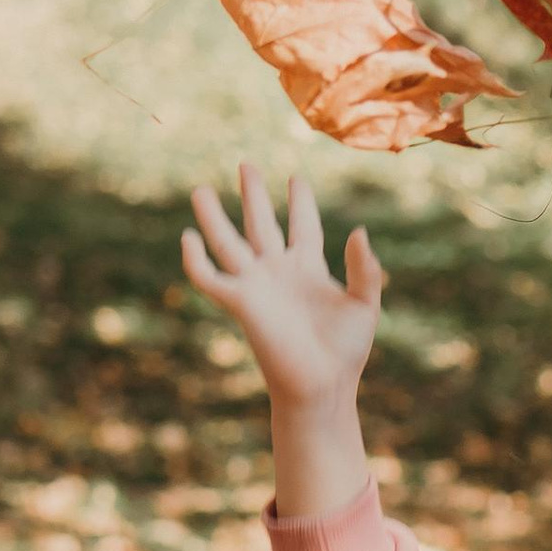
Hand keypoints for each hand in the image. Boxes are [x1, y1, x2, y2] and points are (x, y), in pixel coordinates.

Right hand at [183, 167, 380, 517]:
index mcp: (310, 269)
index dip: (301, 203)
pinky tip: (186, 238)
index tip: (297, 178)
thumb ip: (365, 268)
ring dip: (214, 217)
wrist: (322, 385)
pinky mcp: (241, 303)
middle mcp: (279, 272)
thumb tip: (358, 231)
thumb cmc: (346, 352)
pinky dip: (195, 260)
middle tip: (245, 165)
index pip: (303, 226)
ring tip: (200, 189)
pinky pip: (210, 278)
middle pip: (262, 224)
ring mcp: (257, 285)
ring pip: (229, 243)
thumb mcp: (364, 303)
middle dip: (253, 196)